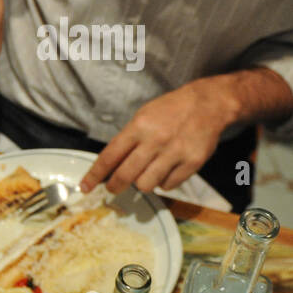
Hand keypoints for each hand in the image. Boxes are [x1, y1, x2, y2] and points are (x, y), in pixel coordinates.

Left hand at [81, 81, 229, 195]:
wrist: (208, 104)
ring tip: (146, 173)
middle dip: (114, 186)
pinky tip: (166, 170)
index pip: (109, 157)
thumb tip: (108, 167)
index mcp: (138, 127)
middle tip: (113, 188)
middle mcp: (155, 141)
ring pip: (146, 185)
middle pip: (126, 175)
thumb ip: (126, 141)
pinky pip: (169, 185)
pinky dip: (163, 182)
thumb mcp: (142, 117)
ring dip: (142, 183)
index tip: (84, 187)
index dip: (94, 175)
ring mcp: (175, 153)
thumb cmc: (169, 110)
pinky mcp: (192, 163)